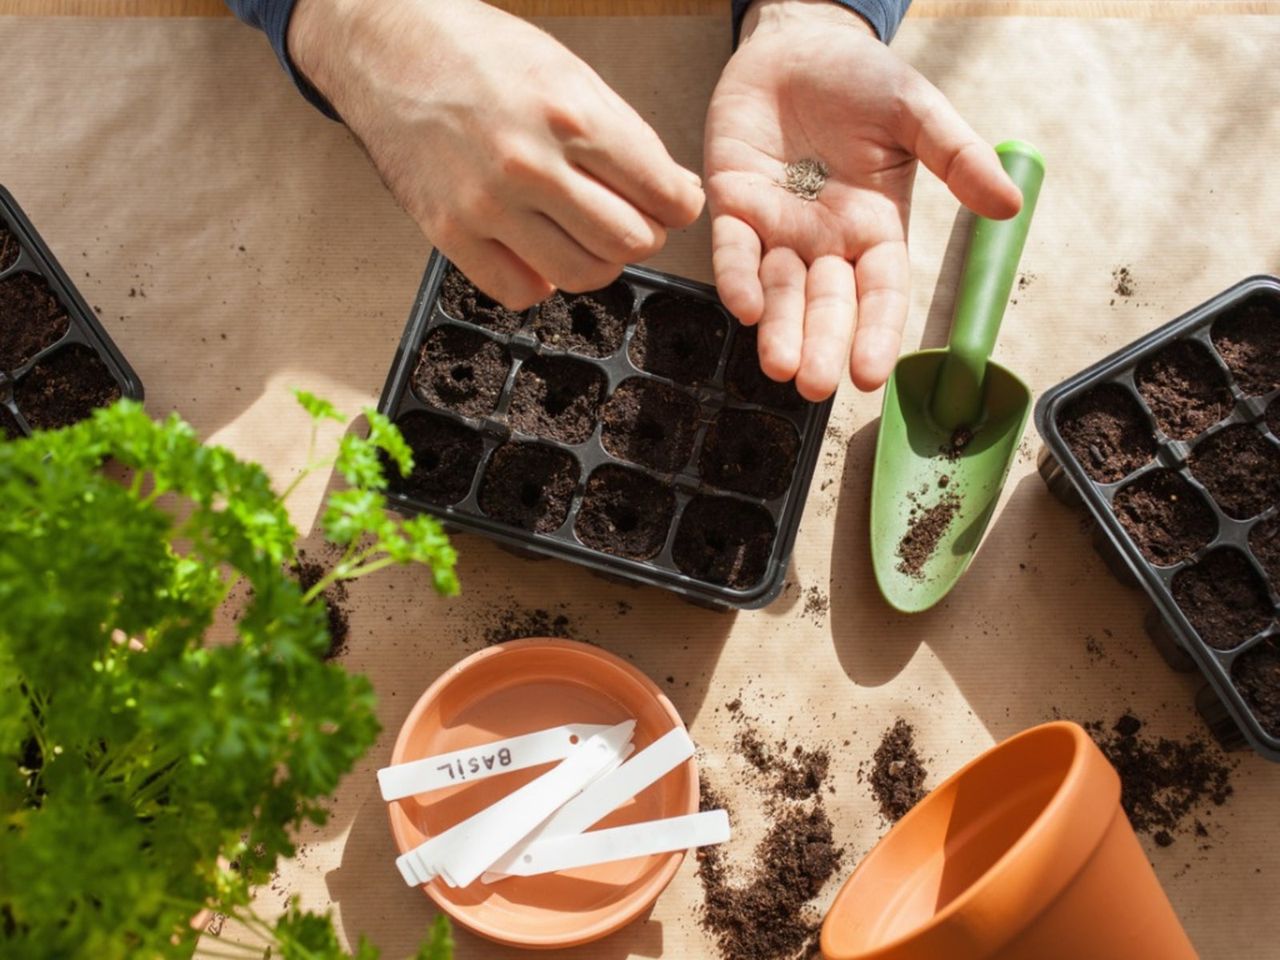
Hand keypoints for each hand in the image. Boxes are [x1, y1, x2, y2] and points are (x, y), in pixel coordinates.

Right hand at [289, 0, 703, 308]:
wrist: (389, 47)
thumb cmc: (480, 54)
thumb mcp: (570, 74)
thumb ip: (627, 137)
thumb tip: (677, 192)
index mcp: (570, 116)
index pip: (663, 194)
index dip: (678, 206)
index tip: (671, 204)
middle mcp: (529, 164)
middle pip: (629, 242)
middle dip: (642, 234)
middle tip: (629, 219)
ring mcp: (486, 204)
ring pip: (582, 274)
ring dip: (597, 262)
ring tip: (585, 235)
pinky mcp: (449, 232)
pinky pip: (520, 290)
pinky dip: (541, 281)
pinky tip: (538, 249)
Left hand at [705, 0, 1020, 398]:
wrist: (798, 43)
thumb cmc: (862, 79)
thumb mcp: (917, 113)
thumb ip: (957, 156)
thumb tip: (1009, 205)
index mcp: (875, 229)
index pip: (880, 293)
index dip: (877, 333)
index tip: (871, 375)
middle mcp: (825, 240)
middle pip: (826, 304)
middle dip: (820, 345)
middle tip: (815, 386)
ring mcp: (777, 227)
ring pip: (778, 290)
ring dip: (777, 330)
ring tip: (778, 367)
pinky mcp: (733, 205)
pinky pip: (733, 250)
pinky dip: (737, 277)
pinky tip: (743, 307)